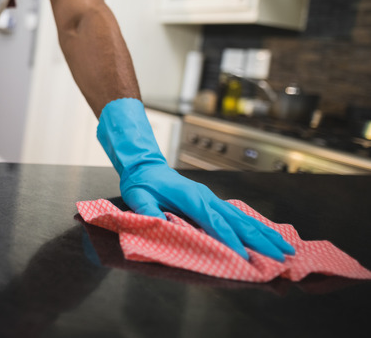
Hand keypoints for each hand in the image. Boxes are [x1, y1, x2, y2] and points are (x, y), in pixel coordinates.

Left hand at [97, 98, 294, 260]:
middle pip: (238, 221)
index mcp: (191, 198)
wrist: (146, 166)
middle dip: (260, 241)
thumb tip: (156, 223)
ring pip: (244, 218)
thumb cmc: (142, 184)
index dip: (230, 241)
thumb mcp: (138, 197)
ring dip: (265, 234)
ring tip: (286, 248)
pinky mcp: (213, 201)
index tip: (244, 258)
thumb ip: (147, 211)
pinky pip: (238, 215)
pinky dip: (256, 226)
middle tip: (280, 258)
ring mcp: (212, 198)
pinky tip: (269, 235)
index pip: (215, 223)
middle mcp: (207, 198)